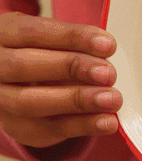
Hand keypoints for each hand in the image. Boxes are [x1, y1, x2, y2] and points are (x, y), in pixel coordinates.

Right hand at [0, 12, 121, 147]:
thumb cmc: (42, 51)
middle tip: (108, 74)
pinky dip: (81, 126)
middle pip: (24, 66)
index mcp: (4, 34)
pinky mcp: (13, 126)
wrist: (17, 81)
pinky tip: (107, 122)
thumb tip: (106, 51)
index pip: (33, 32)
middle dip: (70, 68)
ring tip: (112, 99)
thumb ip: (71, 43)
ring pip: (29, 102)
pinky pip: (45, 128)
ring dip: (76, 101)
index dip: (71, 37)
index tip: (107, 44)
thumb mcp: (48, 38)